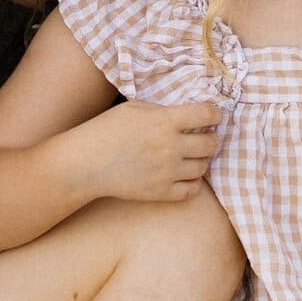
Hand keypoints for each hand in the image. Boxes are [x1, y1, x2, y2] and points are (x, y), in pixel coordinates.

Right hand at [75, 100, 222, 203]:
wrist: (87, 163)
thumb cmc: (107, 129)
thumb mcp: (135, 108)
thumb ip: (163, 111)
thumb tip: (187, 115)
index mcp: (165, 121)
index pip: (207, 115)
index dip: (214, 113)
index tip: (212, 115)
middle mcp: (171, 147)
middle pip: (211, 143)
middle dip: (210, 137)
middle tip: (203, 136)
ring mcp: (167, 172)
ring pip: (203, 167)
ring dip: (200, 160)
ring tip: (190, 155)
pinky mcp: (161, 193)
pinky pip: (192, 190)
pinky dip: (192, 182)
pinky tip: (183, 174)